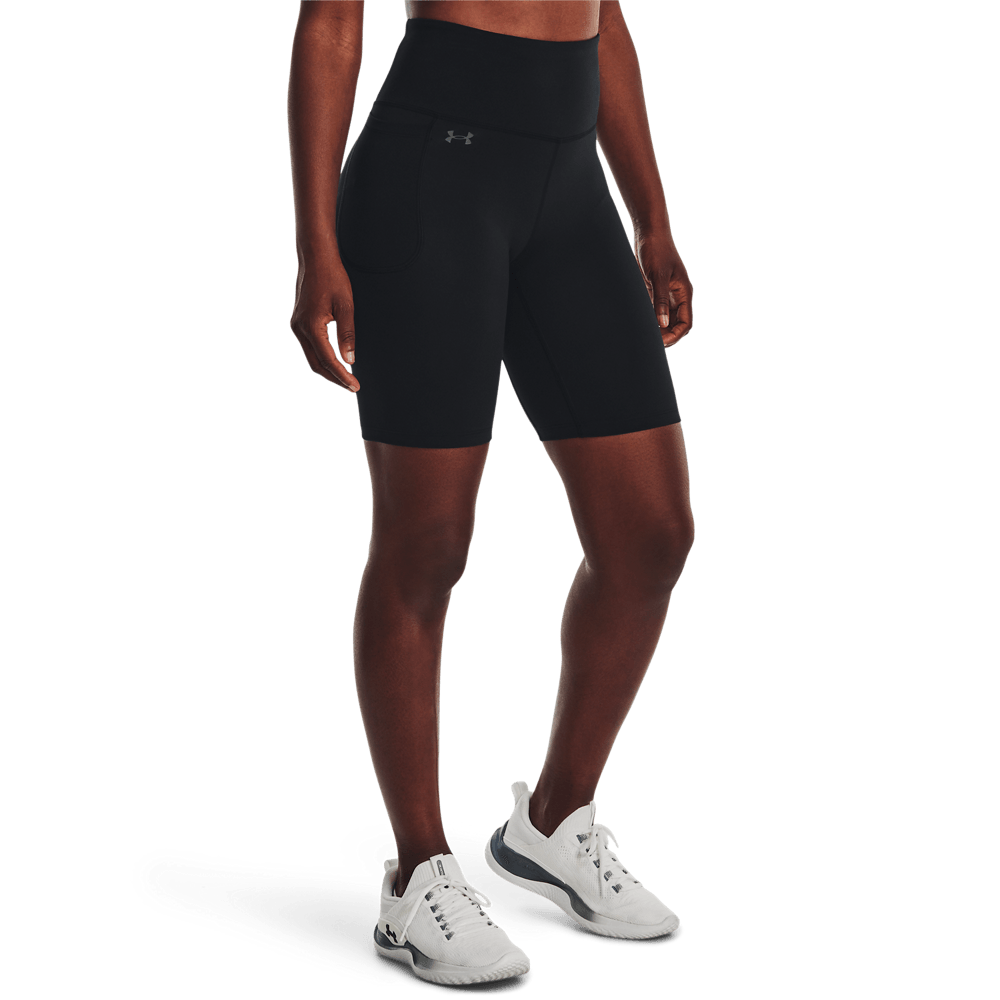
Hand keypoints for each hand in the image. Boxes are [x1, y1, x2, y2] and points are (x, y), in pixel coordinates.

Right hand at [289, 257, 359, 392]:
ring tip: (345, 377)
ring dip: (327, 369)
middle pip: (316, 364)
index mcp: (311, 326)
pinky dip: (321, 357)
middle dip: (334, 378)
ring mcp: (296, 325)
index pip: (327, 360)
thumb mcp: (346, 306)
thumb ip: (347, 334)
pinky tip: (334, 361)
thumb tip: (350, 360)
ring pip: (311, 357)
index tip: (355, 386)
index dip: (342, 375)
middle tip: (352, 386)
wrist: (316, 257)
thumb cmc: (333, 278)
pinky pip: (309, 347)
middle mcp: (299, 328)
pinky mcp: (298, 322)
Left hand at [635, 232, 693, 347]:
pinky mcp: (654, 292)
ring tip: (641, 334)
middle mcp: (676, 297)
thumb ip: (660, 300)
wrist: (648, 233)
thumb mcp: (658, 275)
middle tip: (648, 341)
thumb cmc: (656, 250)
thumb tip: (663, 324)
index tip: (660, 341)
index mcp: (684, 293)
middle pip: (675, 325)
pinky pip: (653, 311)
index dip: (675, 335)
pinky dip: (647, 319)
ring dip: (655, 329)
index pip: (685, 323)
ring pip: (663, 320)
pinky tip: (637, 323)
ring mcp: (665, 295)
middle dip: (665, 336)